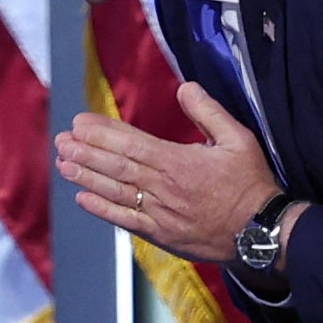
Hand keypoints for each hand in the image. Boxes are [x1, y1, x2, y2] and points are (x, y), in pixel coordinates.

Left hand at [53, 84, 281, 260]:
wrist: (260, 232)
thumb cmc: (250, 184)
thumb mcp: (238, 139)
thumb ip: (209, 112)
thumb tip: (186, 87)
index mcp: (179, 162)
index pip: (132, 143)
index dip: (103, 132)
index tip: (80, 123)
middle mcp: (163, 187)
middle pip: (117, 166)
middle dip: (86, 152)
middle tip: (62, 140)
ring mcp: (159, 213)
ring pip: (116, 192)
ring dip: (87, 177)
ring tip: (64, 163)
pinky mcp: (160, 234)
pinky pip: (125, 220)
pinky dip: (102, 209)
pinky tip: (82, 198)